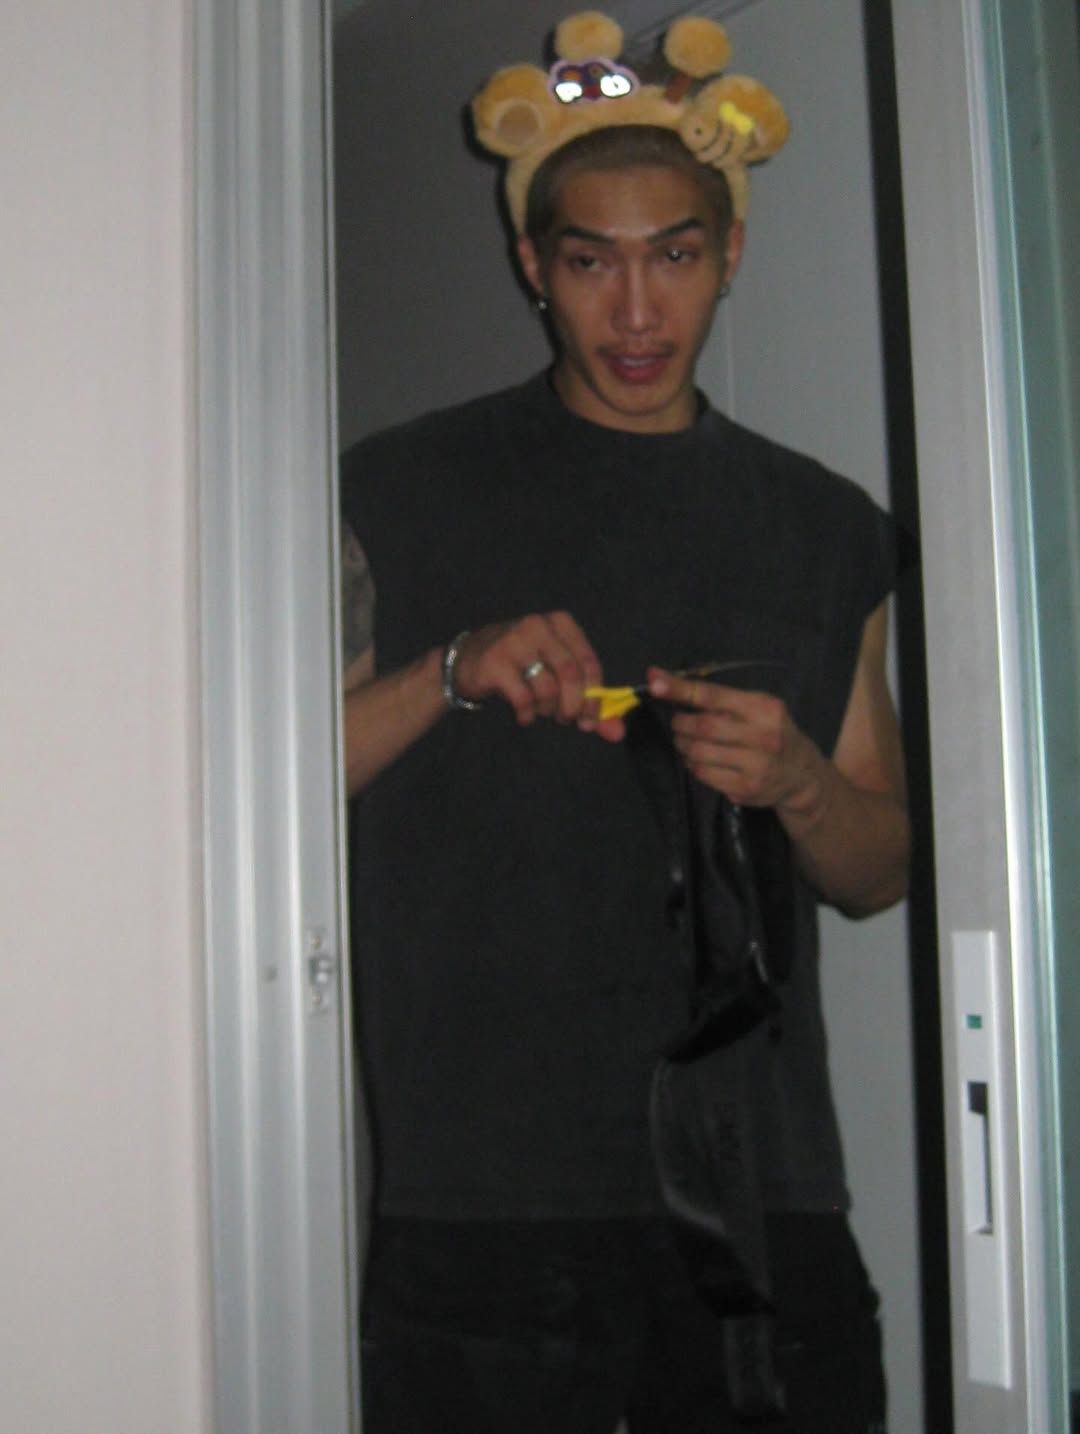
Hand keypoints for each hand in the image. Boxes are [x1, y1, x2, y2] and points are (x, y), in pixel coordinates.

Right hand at [454, 613, 625, 740]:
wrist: (468, 662)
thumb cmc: (522, 668)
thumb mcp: (556, 676)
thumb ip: (588, 702)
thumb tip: (617, 731)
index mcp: (562, 624)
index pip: (589, 663)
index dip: (594, 698)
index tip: (589, 721)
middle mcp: (539, 625)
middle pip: (571, 674)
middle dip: (572, 706)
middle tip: (565, 719)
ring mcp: (515, 641)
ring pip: (547, 688)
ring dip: (547, 710)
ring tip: (539, 711)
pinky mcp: (495, 661)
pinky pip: (523, 698)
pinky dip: (527, 714)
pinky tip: (523, 715)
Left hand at [646, 666, 824, 813]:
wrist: (801, 774)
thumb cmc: (771, 732)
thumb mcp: (758, 708)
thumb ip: (722, 699)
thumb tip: (669, 683)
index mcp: (764, 708)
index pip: (714, 695)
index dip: (681, 689)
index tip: (655, 682)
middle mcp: (763, 736)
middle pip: (703, 727)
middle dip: (681, 724)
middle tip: (677, 724)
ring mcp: (757, 765)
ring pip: (699, 753)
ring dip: (684, 746)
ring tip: (686, 742)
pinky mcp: (747, 788)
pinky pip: (704, 775)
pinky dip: (694, 766)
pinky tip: (700, 761)